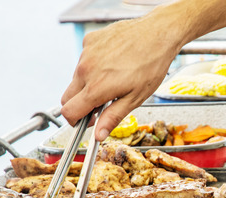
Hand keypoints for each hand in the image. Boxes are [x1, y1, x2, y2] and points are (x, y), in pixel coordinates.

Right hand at [60, 0, 225, 139]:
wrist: (158, 33)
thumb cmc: (152, 65)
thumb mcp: (136, 98)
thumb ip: (113, 117)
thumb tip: (98, 135)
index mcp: (96, 87)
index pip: (69, 112)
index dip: (76, 121)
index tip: (86, 121)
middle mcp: (86, 69)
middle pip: (67, 96)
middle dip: (80, 105)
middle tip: (100, 104)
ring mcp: (86, 53)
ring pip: (77, 77)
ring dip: (88, 83)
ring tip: (113, 79)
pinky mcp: (90, 40)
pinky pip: (84, 58)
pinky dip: (94, 64)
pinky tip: (113, 62)